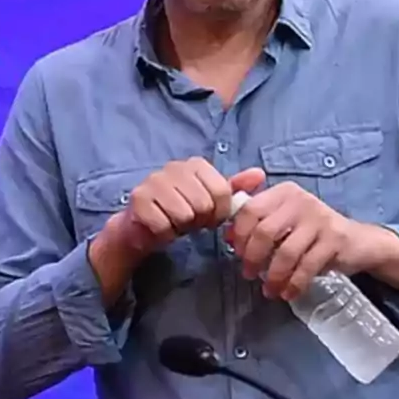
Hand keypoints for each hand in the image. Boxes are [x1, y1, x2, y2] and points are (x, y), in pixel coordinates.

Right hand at [102, 160, 265, 257]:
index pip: (222, 191)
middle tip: (190, 220)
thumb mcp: (210, 199)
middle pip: (203, 204)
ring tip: (175, 222)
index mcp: (195, 164)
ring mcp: (153, 181)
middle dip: (199, 220)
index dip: (219, 212)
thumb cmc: (181, 209)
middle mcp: (173, 167)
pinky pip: (163, 225)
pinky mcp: (138, 199)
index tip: (210, 216)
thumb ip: (234, 188)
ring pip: (184, 215)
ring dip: (182, 227)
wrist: (144, 224)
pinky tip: (161, 227)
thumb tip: (259, 174)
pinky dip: (165, 233)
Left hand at [227, 181, 361, 301]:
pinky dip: (294, 284)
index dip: (239, 234)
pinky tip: (287, 293)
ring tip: (269, 289)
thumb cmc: (312, 232)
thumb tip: (227, 236)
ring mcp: (320, 219)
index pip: (250, 209)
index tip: (236, 252)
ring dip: (273, 276)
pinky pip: (307, 266)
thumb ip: (255, 223)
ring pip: (286, 252)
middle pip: (264, 231)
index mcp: (283, 193)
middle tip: (248, 273)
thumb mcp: (284, 221)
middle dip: (252, 257)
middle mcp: (301, 200)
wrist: (358, 242)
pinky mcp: (335, 240)